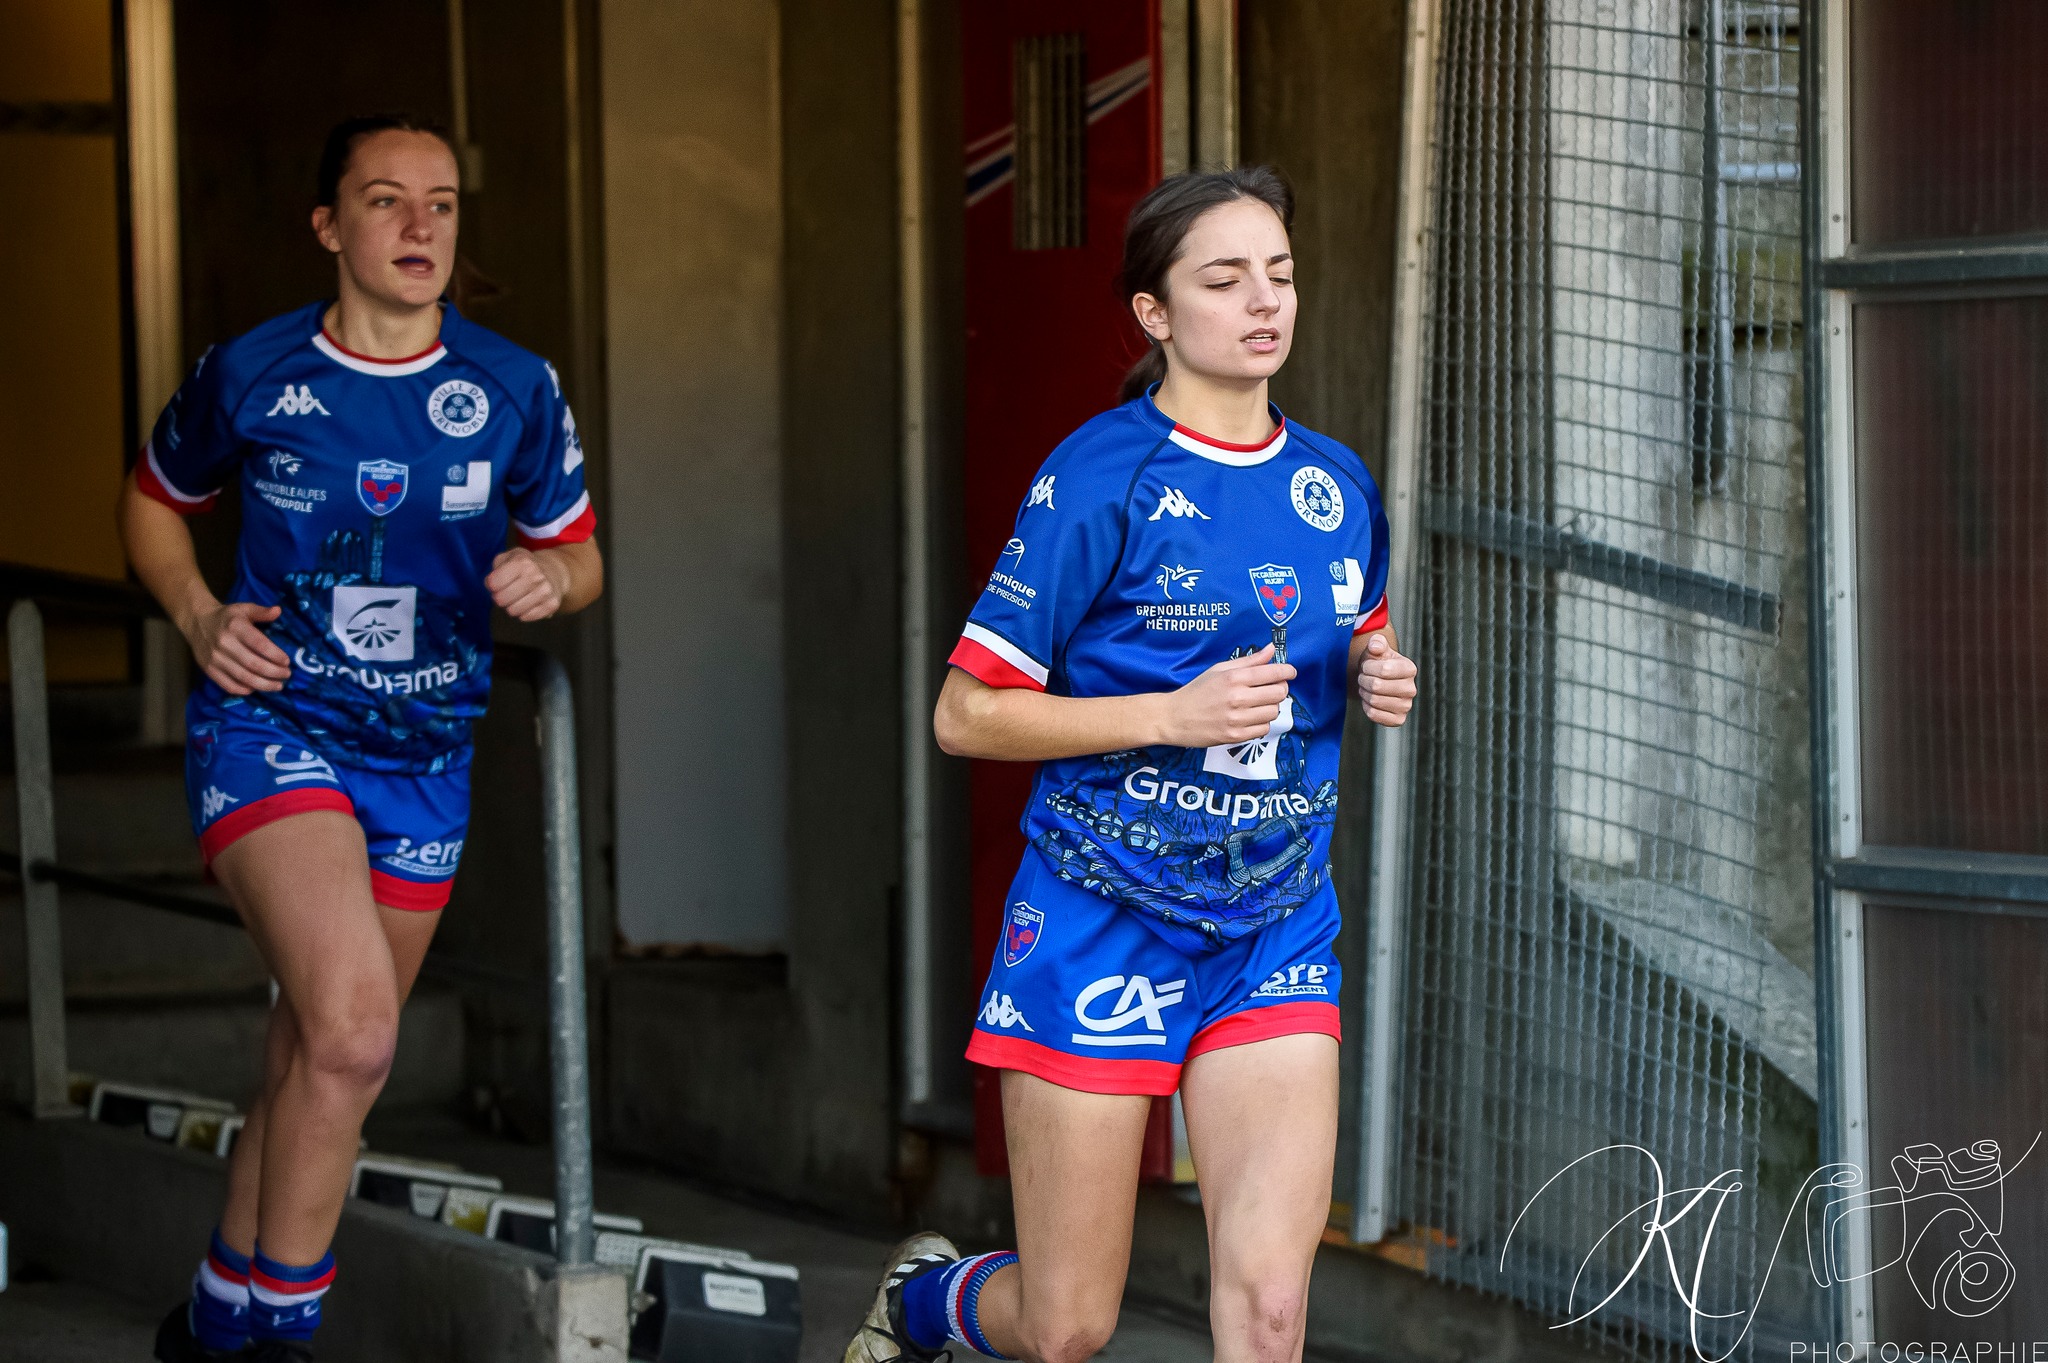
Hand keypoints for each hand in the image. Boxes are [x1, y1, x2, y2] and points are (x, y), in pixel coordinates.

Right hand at [185, 601, 290, 694]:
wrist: (197, 622)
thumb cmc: (227, 617)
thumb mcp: (243, 608)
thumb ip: (261, 611)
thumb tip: (278, 610)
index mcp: (235, 627)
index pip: (259, 644)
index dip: (275, 655)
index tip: (287, 661)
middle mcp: (224, 643)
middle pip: (253, 664)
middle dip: (273, 672)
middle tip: (286, 674)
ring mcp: (215, 658)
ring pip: (243, 677)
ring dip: (263, 684)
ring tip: (278, 685)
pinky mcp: (208, 669)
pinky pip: (227, 685)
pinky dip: (244, 690)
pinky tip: (256, 688)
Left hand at [488, 548, 568, 621]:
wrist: (555, 571)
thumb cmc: (525, 566)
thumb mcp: (508, 558)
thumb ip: (495, 569)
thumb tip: (490, 585)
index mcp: (522, 562)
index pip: (494, 583)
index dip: (492, 585)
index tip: (499, 583)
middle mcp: (535, 575)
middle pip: (501, 599)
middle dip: (500, 598)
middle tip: (507, 593)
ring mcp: (545, 590)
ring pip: (513, 611)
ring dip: (512, 607)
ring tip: (518, 598)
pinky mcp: (552, 604)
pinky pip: (526, 617)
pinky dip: (524, 613)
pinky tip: (528, 604)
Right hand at [1157, 643, 1294, 747]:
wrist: (1175, 717)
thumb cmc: (1197, 691)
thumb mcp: (1219, 669)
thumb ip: (1248, 661)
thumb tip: (1271, 649)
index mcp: (1233, 677)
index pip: (1273, 673)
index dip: (1287, 672)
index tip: (1290, 672)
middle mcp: (1237, 697)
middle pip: (1279, 693)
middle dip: (1280, 689)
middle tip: (1271, 689)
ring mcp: (1237, 718)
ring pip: (1274, 712)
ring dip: (1270, 707)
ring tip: (1257, 705)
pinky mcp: (1235, 736)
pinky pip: (1264, 729)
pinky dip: (1261, 723)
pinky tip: (1250, 718)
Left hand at [1357, 633, 1417, 726]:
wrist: (1376, 680)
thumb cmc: (1376, 663)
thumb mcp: (1376, 649)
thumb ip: (1377, 643)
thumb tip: (1376, 646)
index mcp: (1409, 669)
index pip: (1384, 670)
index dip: (1368, 667)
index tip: (1367, 666)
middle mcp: (1411, 689)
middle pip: (1377, 686)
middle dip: (1364, 680)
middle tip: (1363, 677)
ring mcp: (1406, 706)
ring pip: (1374, 701)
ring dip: (1364, 693)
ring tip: (1366, 687)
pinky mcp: (1398, 719)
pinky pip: (1374, 715)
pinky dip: (1366, 707)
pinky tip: (1370, 700)